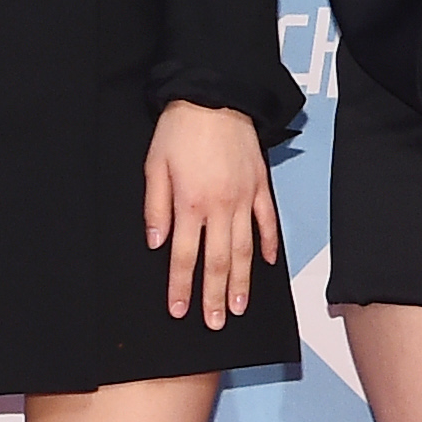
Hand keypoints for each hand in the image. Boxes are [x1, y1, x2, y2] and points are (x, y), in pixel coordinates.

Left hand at [141, 101, 280, 328]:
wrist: (215, 99)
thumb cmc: (179, 131)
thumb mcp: (154, 166)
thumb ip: (156, 207)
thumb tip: (157, 243)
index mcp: (190, 204)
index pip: (183, 256)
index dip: (181, 286)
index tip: (179, 310)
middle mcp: (220, 207)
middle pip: (218, 261)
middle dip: (216, 295)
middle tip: (216, 322)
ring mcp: (244, 199)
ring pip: (244, 249)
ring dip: (243, 281)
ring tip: (240, 306)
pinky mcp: (260, 188)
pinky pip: (266, 223)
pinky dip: (267, 245)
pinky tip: (265, 264)